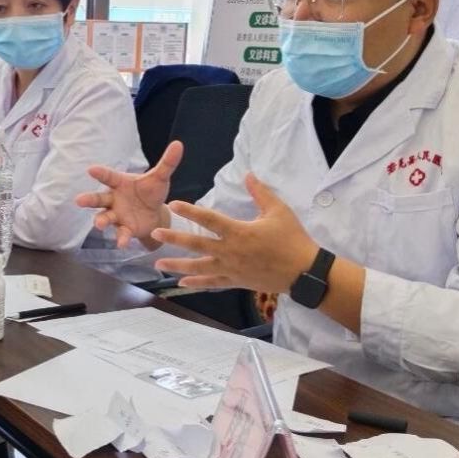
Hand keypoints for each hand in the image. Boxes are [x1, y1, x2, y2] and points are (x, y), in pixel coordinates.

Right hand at [76, 140, 181, 248]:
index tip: (90, 169)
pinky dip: (121, 238)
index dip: (100, 173)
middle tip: (79, 201)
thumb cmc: (151, 192)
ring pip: (105, 217)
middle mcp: (114, 199)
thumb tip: (178, 144)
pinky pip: (121, 233)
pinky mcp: (125, 229)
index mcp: (120, 183)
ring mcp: (117, 215)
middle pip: (98, 199)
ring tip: (99, 225)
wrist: (155, 213)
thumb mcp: (160, 178)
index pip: (108, 176)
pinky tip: (122, 244)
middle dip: (89, 200)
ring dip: (101, 220)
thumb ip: (167, 163)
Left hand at [150, 174, 317, 291]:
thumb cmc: (292, 239)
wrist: (304, 272)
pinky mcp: (236, 282)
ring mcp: (231, 269)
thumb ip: (260, 193)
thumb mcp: (279, 211)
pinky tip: (181, 283)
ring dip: (176, 266)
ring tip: (157, 264)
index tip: (173, 204)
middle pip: (196, 245)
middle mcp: (230, 252)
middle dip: (173, 239)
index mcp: (238, 232)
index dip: (190, 210)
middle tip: (154, 235)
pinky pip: (211, 283)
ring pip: (198, 268)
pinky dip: (196, 283)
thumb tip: (248, 174)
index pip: (209, 219)